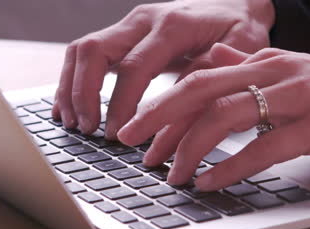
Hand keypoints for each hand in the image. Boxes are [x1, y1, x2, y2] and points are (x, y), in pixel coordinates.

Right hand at [52, 0, 274, 138]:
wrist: (236, 4)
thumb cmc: (239, 28)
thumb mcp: (239, 51)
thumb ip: (209, 76)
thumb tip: (178, 112)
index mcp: (173, 26)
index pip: (134, 67)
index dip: (120, 104)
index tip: (116, 135)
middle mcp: (144, 19)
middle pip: (95, 51)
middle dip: (84, 94)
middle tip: (88, 130)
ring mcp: (131, 24)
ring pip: (83, 49)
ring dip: (72, 87)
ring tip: (75, 123)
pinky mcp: (126, 33)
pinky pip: (88, 52)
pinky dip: (73, 78)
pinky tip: (69, 105)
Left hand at [117, 43, 309, 190]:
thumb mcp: (294, 75)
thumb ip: (252, 68)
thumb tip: (217, 62)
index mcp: (266, 62)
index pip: (200, 80)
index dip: (164, 106)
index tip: (139, 130)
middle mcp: (275, 71)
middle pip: (201, 89)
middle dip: (160, 119)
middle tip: (134, 146)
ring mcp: (298, 95)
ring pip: (226, 116)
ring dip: (190, 147)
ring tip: (171, 173)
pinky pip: (264, 146)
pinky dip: (231, 166)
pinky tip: (211, 181)